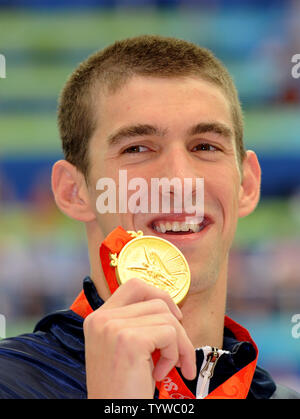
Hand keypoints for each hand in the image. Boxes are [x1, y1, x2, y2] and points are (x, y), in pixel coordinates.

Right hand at [83, 278, 195, 398]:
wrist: (112, 414)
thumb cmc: (121, 388)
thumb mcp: (122, 348)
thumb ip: (135, 323)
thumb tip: (168, 307)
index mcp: (98, 318)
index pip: (134, 286)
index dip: (159, 295)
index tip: (174, 317)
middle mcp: (102, 318)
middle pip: (156, 301)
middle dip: (176, 327)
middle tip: (178, 351)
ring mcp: (113, 327)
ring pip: (167, 317)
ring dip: (178, 344)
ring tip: (167, 366)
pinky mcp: (129, 340)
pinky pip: (170, 333)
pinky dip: (175, 354)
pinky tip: (160, 373)